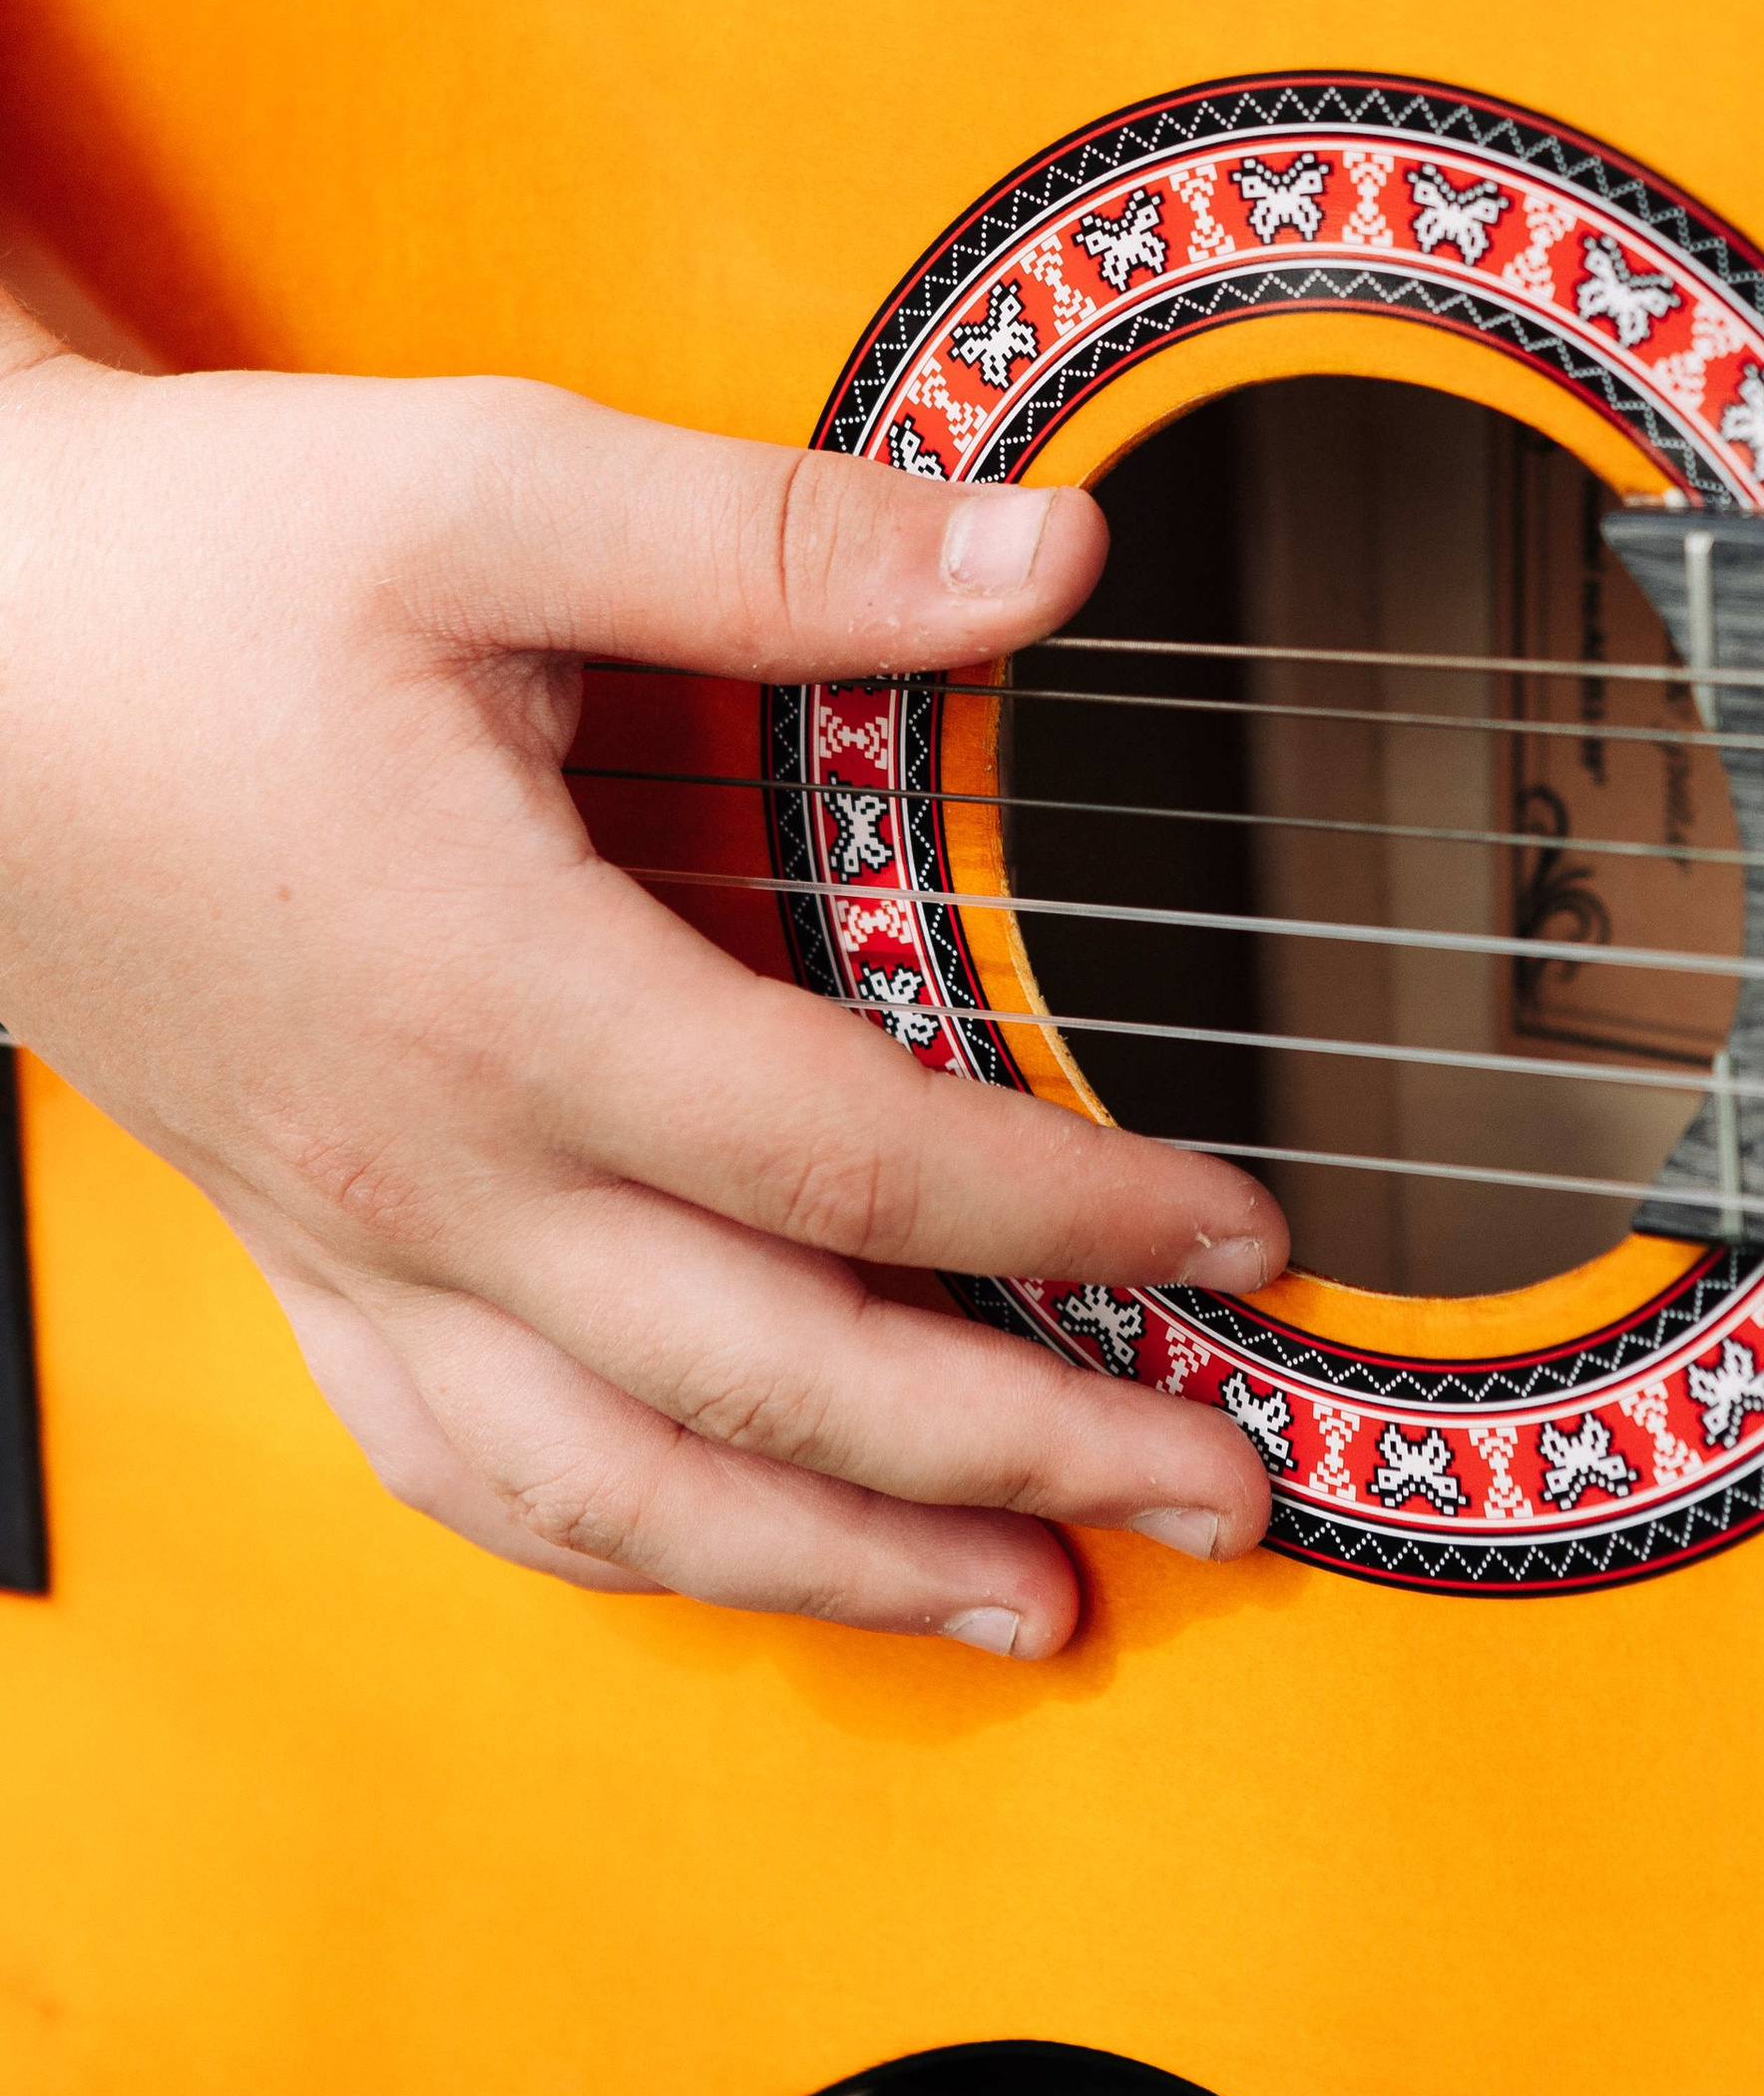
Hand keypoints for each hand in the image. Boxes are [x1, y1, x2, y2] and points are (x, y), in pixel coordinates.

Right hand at [0, 296, 1287, 1656]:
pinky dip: (620, 1541)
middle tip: (1224, 1495)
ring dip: (837, 1568)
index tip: (1242, 1232)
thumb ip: (784, 545)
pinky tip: (725, 1547)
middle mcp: (429, 1169)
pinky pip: (463, 1464)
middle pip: (772, 1386)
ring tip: (1025, 1603)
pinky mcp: (297, 1247)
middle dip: (1023, 1458)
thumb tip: (1055, 558)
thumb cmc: (188, 569)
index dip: (1076, 1213)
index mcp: (501, 994)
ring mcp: (348, 1238)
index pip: (857, 1158)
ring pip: (614, 1492)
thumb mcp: (488, 492)